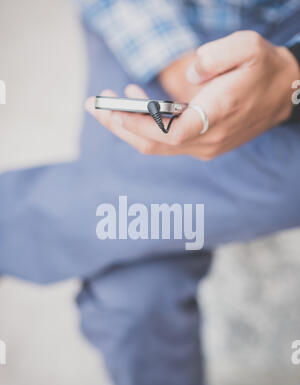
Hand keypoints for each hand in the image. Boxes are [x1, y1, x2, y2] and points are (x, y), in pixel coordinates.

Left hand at [86, 31, 299, 159]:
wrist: (285, 93)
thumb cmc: (265, 68)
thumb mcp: (248, 48)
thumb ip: (216, 57)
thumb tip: (189, 75)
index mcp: (217, 117)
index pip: (168, 133)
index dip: (138, 125)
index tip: (112, 111)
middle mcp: (208, 140)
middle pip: (154, 144)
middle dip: (120, 127)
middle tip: (94, 106)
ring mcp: (204, 147)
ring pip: (157, 146)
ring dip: (129, 128)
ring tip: (107, 104)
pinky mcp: (202, 145)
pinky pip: (167, 142)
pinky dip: (146, 127)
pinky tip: (135, 107)